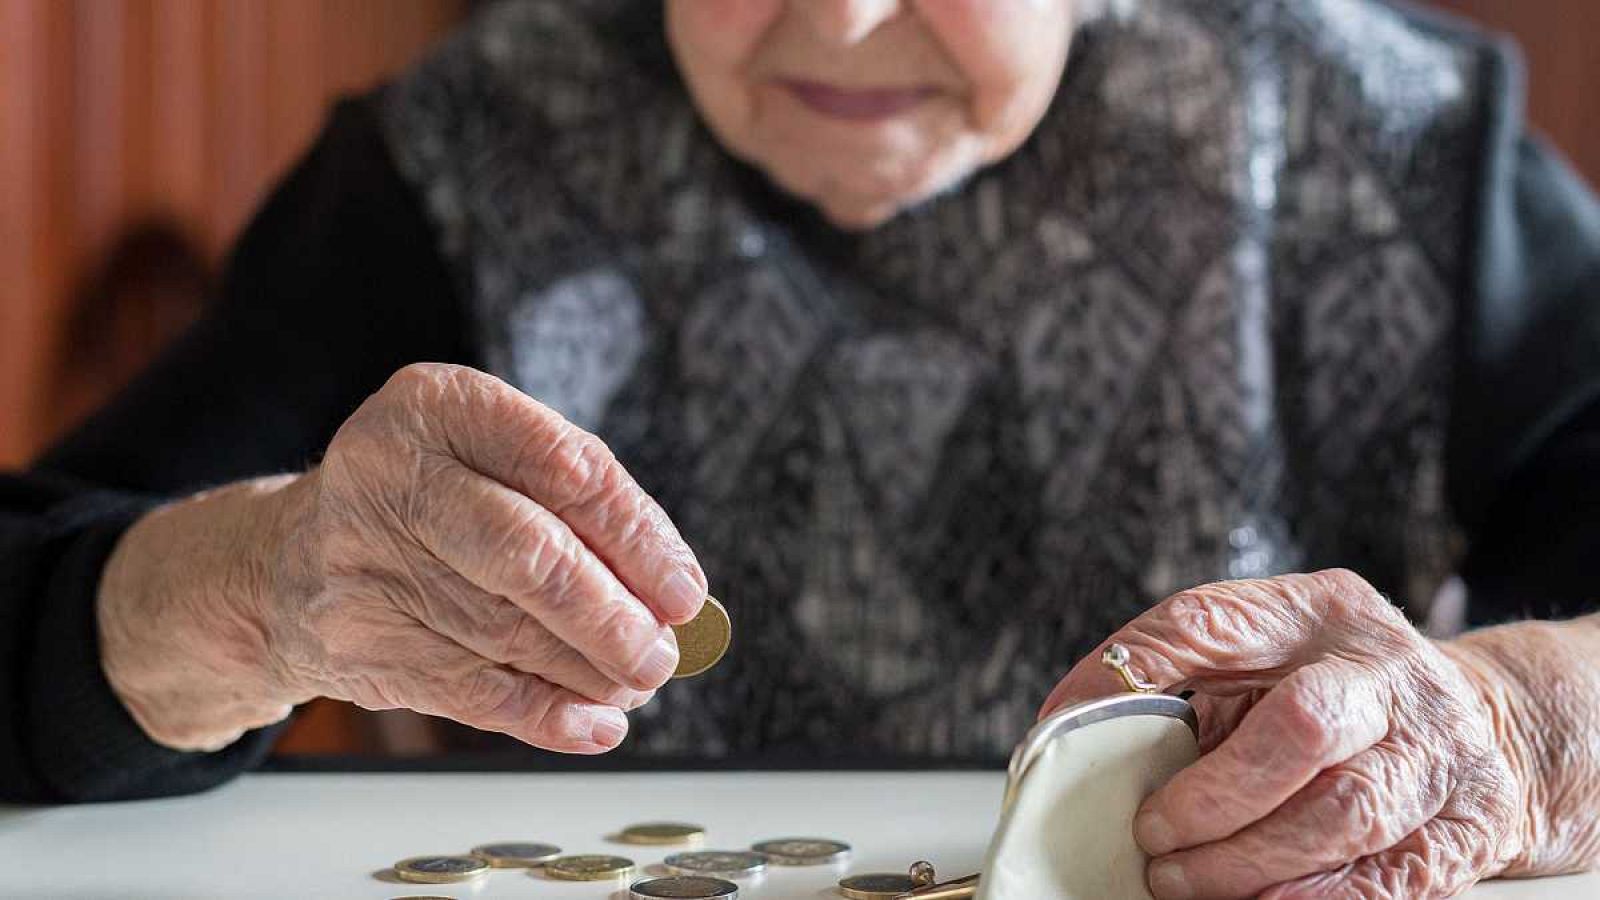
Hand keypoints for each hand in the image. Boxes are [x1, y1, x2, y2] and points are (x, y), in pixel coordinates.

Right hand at [100, 363, 705, 752]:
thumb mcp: (487, 458)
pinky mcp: (356, 640)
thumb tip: (671, 593)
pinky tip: (594, 724)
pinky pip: (469, 689)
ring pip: (504, 631)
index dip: (637, 536)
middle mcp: (390, 474)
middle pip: (527, 555)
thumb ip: (576, 505)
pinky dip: (544, 714)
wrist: (287, 562)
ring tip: (637, 683)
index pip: (563, 467)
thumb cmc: (429, 502)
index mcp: (437, 405)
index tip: (685, 590)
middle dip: (611, 615)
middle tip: (663, 654)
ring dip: (588, 670)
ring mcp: (362, 560)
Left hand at [1038, 569, 1528, 898]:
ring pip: (1344, 812)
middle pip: (1303, 724)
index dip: (1130, 672)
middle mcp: (1383, 673)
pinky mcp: (1464, 827)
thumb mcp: (1268, 656)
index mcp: (1315, 613)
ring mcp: (1434, 750)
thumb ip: (1185, 681)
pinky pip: (1388, 878)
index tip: (1067, 727)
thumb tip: (1072, 731)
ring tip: (1181, 880)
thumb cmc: (1342, 692)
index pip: (1210, 622)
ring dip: (1247, 860)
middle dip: (1213, 793)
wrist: (1489, 727)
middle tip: (1151, 833)